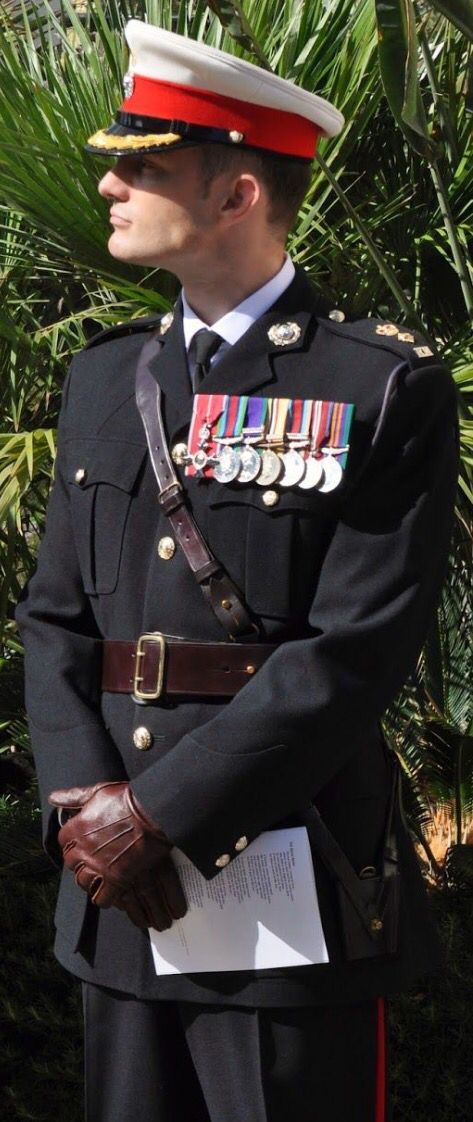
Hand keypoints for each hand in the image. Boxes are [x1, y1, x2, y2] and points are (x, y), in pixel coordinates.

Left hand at [48, 782, 186, 929]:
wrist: (152, 810)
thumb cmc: (127, 799)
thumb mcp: (97, 792)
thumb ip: (74, 797)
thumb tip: (53, 797)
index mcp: (74, 831)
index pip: (65, 845)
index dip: (77, 847)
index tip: (88, 847)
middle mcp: (81, 852)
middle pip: (74, 868)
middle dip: (85, 867)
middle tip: (100, 865)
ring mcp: (97, 867)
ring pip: (86, 884)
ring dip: (95, 883)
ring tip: (107, 881)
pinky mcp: (115, 880)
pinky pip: (103, 899)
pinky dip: (109, 898)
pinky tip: (116, 892)